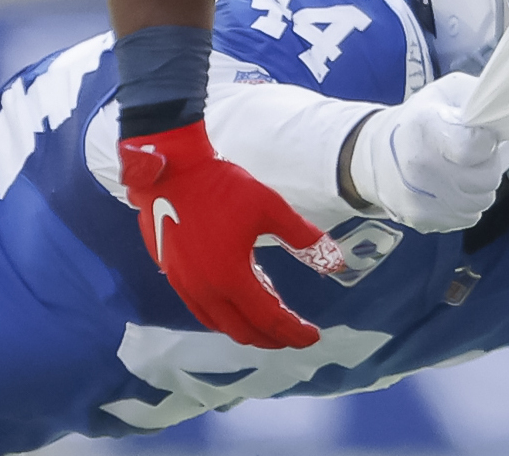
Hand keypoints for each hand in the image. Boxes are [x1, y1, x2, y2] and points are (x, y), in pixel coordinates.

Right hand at [119, 119, 347, 349]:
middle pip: (243, 331)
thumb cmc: (222, 187)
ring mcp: (184, 285)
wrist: (172, 171)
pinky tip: (238, 300)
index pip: (269, 319)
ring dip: (247, 328)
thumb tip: (336, 262)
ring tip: (270, 321)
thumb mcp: (270, 207)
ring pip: (219, 323)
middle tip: (293, 333)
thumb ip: (303, 238)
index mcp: (230, 278)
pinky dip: (225, 315)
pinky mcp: (172, 275)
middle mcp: (204, 290)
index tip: (313, 336)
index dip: (293, 331)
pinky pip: (202, 309)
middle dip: (271, 338)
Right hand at [348, 73, 500, 231]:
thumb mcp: (446, 94)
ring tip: (462, 171)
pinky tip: (451, 189)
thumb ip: (479, 100)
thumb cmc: (419, 119)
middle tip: (473, 155)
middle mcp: (419, 167)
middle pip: (486, 178)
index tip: (482, 137)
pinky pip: (467, 218)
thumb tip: (508, 117)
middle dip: (487, 164)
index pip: (476, 147)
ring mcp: (419, 200)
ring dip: (479, 187)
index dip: (487, 142)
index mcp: (426, 128)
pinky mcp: (421, 221)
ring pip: (482, 201)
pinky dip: (466, 204)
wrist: (375, 156)